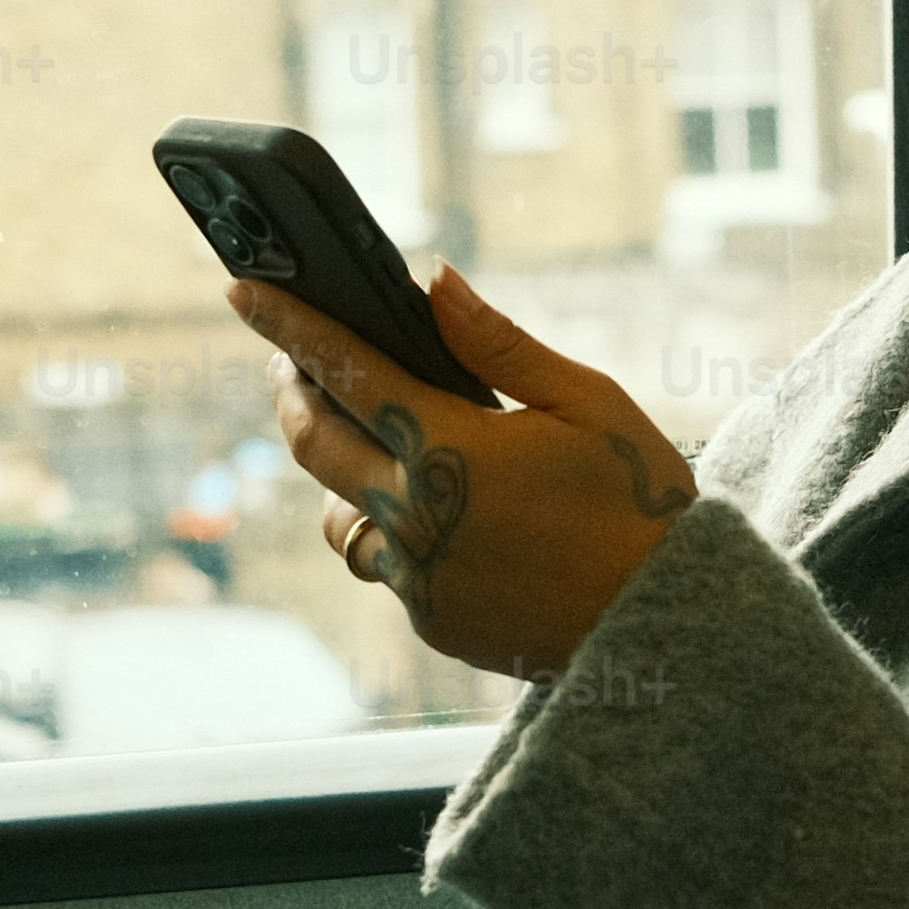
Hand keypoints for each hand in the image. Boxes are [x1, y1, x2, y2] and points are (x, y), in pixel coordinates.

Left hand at [234, 267, 697, 685]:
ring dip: (339, 472)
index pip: (342, 369)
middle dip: (292, 391)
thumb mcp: (587, 403)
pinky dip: (400, 531)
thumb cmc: (640, 502)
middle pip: (311, 441)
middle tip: (292, 361)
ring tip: (375, 444)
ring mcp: (416, 576)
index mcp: (452, 447)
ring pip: (338, 512)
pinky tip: (449, 517)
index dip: (286, 324)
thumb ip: (499, 344)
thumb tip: (432, 283)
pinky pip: (388, 566)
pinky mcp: (430, 619)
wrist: (668, 625)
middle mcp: (416, 514)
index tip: (241, 289)